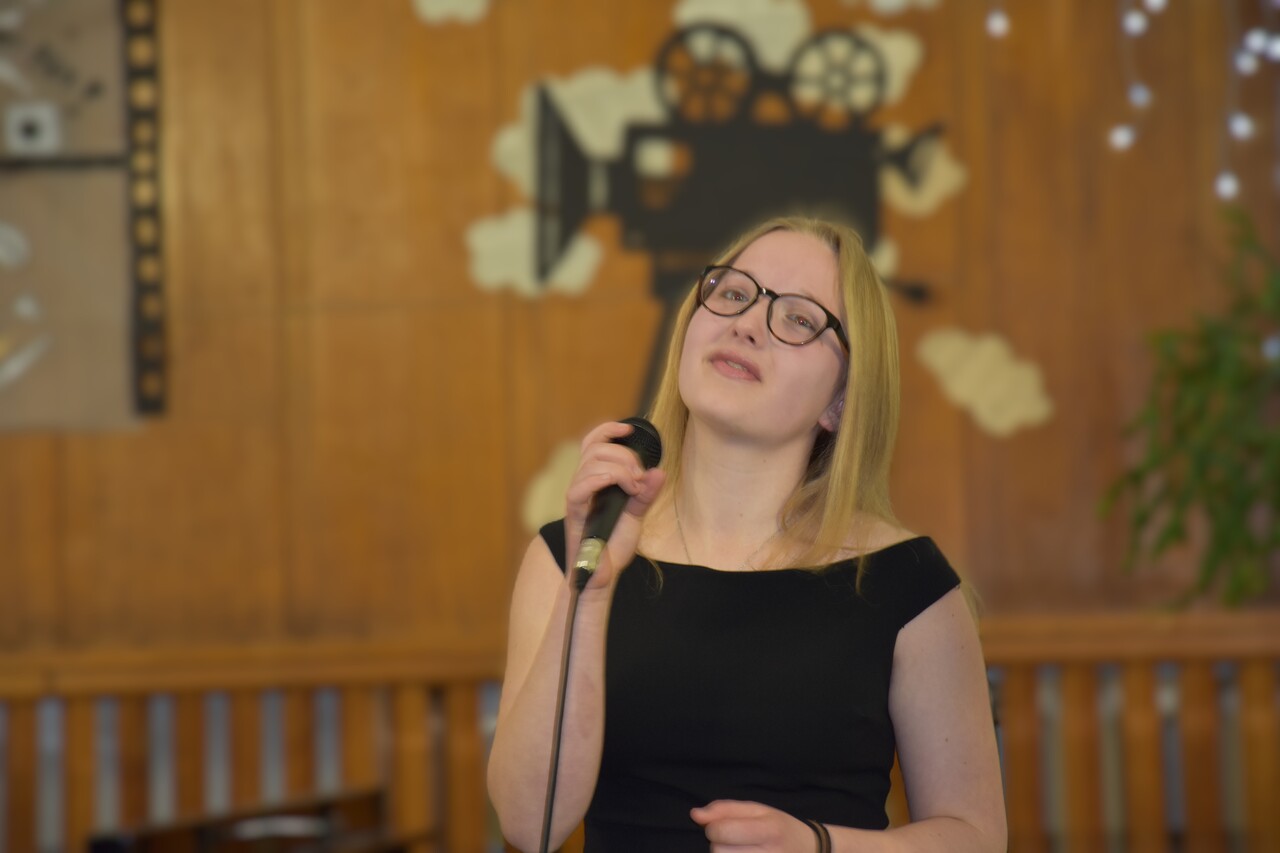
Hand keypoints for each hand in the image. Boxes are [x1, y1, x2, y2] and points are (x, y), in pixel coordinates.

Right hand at [564, 421, 665, 591]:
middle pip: (596, 448)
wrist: (603, 574)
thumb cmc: (613, 545)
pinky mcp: (574, 510)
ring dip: (620, 468)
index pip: (593, 442)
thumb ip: (646, 494)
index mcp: (594, 480)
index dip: (608, 429)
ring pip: (591, 462)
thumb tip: (659, 472)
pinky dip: (604, 479)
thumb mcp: (636, 515)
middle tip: (641, 478)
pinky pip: (581, 485)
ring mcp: (577, 496)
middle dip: (625, 455)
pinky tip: (623, 487)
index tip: (628, 428)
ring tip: (635, 488)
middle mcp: (582, 484)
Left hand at [690, 800, 816, 851]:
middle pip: (718, 852)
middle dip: (718, 844)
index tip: (722, 827)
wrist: (811, 852)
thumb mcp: (759, 810)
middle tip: (734, 842)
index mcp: (769, 829)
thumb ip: (725, 809)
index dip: (713, 827)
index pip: (721, 831)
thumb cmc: (781, 828)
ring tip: (739, 852)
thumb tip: (694, 814)